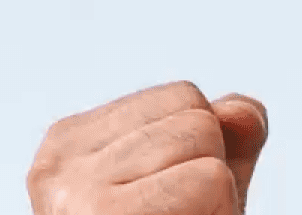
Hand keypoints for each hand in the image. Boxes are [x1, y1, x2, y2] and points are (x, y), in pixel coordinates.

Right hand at [26, 81, 269, 214]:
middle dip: (209, 173)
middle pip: (193, 113)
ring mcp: (75, 190)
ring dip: (215, 198)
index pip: (182, 98)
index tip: (172, 206)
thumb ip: (226, 143)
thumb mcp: (204, 194)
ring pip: (204, 141)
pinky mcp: (101, 214)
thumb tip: (242, 111)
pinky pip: (211, 178)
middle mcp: (60, 162)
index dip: (203, 154)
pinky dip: (218, 211)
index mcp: (70, 144)